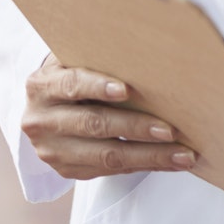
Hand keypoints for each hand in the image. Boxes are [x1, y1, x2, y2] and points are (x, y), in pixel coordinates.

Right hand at [22, 54, 197, 179]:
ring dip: (149, 156)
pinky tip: (169, 162)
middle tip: (170, 130)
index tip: (127, 90)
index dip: (98, 87)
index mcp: (43, 86)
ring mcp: (52, 150)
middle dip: (135, 128)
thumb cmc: (73, 74)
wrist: (45, 106)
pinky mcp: (66, 170)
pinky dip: (144, 165)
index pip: (72, 85)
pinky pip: (110, 171)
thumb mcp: (75, 59)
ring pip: (106, 156)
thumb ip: (100, 57)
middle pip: (94, 125)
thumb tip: (150, 52)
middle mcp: (41, 121)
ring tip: (182, 154)